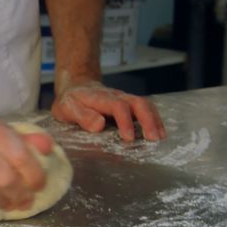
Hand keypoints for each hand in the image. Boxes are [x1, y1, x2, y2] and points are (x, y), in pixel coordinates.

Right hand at [0, 120, 53, 222]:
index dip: (35, 176)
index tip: (39, 186)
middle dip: (20, 195)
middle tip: (25, 201)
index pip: (21, 156)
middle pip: (5, 178)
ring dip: (3, 204)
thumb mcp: (3, 132)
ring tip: (8, 205)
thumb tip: (47, 148)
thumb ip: (28, 140)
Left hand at [51, 81, 165, 140]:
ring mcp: (125, 99)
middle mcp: (116, 96)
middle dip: (148, 120)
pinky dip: (154, 120)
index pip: (118, 106)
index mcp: (100, 98)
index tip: (128, 138)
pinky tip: (158, 133)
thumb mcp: (67, 108)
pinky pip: (146, 109)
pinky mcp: (129, 105)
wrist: (76, 88)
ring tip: (160, 137)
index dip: (125, 121)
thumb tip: (99, 126)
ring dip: (154, 120)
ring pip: (145, 105)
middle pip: (138, 102)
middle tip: (153, 139)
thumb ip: (82, 116)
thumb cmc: (71, 102)